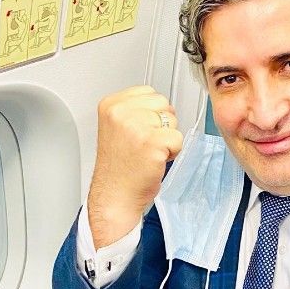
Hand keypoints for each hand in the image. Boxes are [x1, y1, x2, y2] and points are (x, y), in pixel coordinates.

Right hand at [87, 86, 182, 248]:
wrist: (115, 196)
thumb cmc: (120, 167)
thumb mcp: (118, 128)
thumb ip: (135, 111)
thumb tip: (163, 105)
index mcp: (111, 105)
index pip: (149, 93)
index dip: (151, 115)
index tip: (139, 134)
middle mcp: (121, 112)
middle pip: (163, 104)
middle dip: (161, 126)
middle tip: (144, 146)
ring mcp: (136, 126)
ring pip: (172, 121)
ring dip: (167, 139)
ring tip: (148, 153)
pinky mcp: (152, 142)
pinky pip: (178, 139)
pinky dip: (173, 152)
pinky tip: (154, 161)